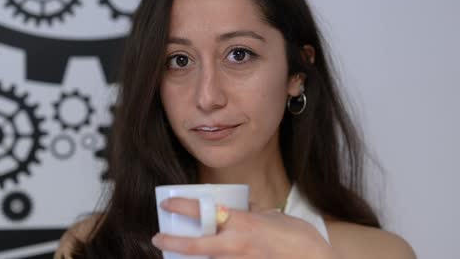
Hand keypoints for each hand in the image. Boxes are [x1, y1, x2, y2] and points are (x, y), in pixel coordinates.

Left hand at [152, 197, 338, 258]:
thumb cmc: (301, 239)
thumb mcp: (276, 218)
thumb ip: (257, 214)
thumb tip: (247, 210)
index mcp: (244, 223)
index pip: (206, 212)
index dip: (183, 207)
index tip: (167, 205)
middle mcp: (238, 245)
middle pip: (196, 246)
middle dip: (173, 242)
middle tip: (158, 238)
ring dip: (193, 257)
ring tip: (181, 253)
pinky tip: (214, 258)